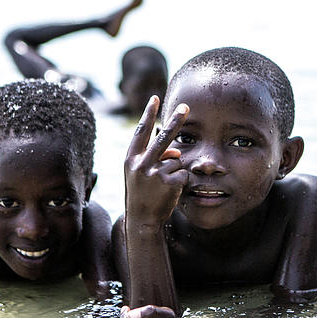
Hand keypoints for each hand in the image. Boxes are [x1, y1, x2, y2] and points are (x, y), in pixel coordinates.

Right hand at [124, 96, 189, 225]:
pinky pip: (183, 173)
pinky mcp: (169, 182)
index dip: (148, 114)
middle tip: (186, 107)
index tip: (155, 97)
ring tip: (163, 186)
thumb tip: (177, 150)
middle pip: (163, 136)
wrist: (142, 220)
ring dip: (174, 171)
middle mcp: (140, 164)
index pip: (141, 131)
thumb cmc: (142, 195)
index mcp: (130, 159)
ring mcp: (155, 173)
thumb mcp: (142, 174)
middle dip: (176, 120)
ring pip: (176, 160)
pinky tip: (170, 191)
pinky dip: (181, 181)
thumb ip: (156, 158)